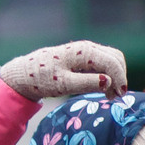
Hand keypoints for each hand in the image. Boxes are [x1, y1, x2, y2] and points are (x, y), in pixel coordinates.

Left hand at [0, 40, 127, 100]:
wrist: (25, 74)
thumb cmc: (42, 79)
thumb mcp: (63, 84)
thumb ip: (86, 83)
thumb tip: (108, 81)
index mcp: (83, 52)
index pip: (112, 62)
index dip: (120, 79)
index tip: (119, 96)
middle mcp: (87, 47)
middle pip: (116, 58)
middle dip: (119, 77)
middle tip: (114, 97)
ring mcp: (86, 51)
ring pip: (112, 59)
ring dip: (115, 76)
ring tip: (109, 95)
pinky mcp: (84, 57)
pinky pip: (103, 63)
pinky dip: (108, 74)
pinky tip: (104, 88)